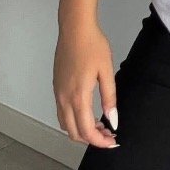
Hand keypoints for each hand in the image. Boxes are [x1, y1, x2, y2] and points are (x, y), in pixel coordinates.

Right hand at [53, 22, 119, 148]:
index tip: (113, 141)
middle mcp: (64, 98)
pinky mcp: (56, 87)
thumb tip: (112, 121)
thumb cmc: (93, 46)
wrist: (75, 28)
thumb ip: (109, 98)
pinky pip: (61, 112)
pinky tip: (87, 112)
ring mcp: (57, 93)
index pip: (86, 131)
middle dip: (91, 139)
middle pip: (73, 132)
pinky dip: (73, 120)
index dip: (100, 141)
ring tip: (100, 124)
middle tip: (109, 133)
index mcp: (78, 96)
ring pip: (65, 124)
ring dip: (81, 130)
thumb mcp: (106, 71)